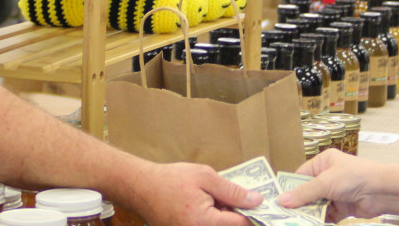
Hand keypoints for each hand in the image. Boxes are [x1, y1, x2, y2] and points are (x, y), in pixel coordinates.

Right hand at [128, 162, 260, 225]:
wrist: (141, 188)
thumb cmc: (171, 180)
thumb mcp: (205, 177)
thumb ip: (233, 191)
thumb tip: (257, 201)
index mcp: (205, 223)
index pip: (241, 225)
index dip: (252, 213)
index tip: (257, 202)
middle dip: (235, 216)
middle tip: (233, 200)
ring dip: (224, 218)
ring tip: (214, 202)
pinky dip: (212, 220)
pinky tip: (207, 208)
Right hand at [276, 149, 398, 219]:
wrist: (382, 191)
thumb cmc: (353, 177)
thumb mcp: (324, 182)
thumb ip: (303, 193)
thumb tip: (281, 200)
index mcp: (323, 162)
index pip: (300, 175)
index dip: (289, 188)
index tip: (277, 200)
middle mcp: (329, 176)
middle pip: (307, 192)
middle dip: (298, 203)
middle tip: (282, 214)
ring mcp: (336, 192)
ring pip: (316, 205)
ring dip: (308, 213)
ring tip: (294, 221)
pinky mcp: (343, 207)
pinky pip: (327, 215)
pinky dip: (321, 220)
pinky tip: (310, 224)